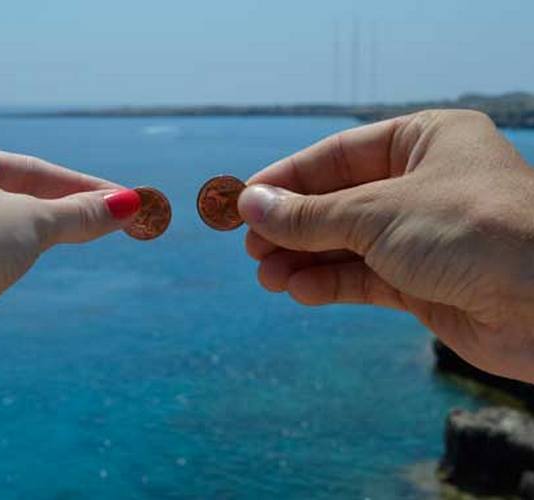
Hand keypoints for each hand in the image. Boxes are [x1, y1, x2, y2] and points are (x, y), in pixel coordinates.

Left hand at [0, 132, 140, 388]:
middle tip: (107, 222)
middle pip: (8, 196)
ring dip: (27, 238)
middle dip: (58, 212)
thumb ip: (78, 214)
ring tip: (63, 242)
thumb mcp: (32, 223)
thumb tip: (127, 206)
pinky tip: (0, 277)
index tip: (123, 202)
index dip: (82, 188)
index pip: (29, 169)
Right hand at [238, 110, 533, 382]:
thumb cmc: (471, 231)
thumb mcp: (377, 213)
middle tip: (250, 247)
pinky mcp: (424, 283)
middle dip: (292, 227)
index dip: (286, 180)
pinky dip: (330, 284)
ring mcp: (423, 236)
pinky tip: (299, 291)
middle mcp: (422, 185)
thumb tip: (250, 205)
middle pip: (337, 203)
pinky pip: (364, 279)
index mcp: (423, 141)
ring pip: (346, 245)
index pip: (337, 156)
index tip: (243, 201)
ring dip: (303, 260)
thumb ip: (310, 215)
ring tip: (266, 277)